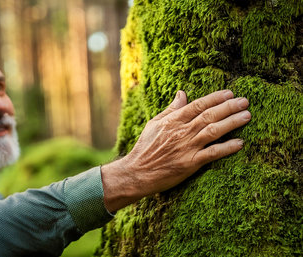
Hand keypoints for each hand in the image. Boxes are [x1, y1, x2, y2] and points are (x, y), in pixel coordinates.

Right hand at [101, 90, 250, 211]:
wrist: (137, 172)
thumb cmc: (145, 148)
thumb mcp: (154, 124)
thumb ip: (171, 110)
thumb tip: (182, 93)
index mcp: (173, 121)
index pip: (197, 105)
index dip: (215, 98)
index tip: (229, 93)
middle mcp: (182, 132)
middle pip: (209, 115)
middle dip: (229, 107)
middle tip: (244, 101)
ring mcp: (187, 147)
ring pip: (213, 131)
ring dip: (232, 123)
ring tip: (247, 116)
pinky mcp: (190, 163)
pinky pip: (212, 154)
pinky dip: (227, 148)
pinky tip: (239, 143)